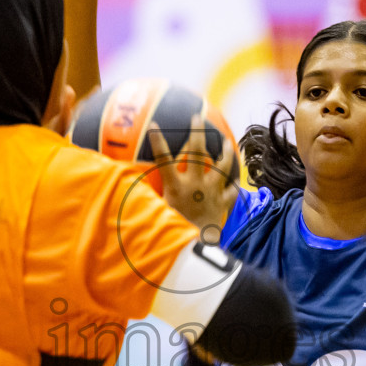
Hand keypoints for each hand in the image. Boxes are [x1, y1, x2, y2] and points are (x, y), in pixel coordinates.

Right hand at [149, 114, 238, 241]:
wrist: (198, 249)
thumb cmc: (174, 231)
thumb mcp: (158, 215)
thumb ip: (149, 201)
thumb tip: (129, 196)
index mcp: (176, 187)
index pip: (164, 159)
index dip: (158, 141)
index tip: (154, 125)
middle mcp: (195, 184)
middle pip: (197, 151)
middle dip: (197, 131)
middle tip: (197, 117)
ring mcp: (212, 192)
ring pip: (222, 165)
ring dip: (225, 151)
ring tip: (226, 142)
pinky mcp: (224, 202)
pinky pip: (232, 190)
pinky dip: (234, 185)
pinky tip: (236, 181)